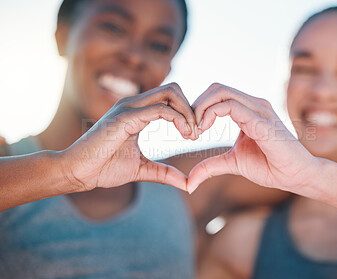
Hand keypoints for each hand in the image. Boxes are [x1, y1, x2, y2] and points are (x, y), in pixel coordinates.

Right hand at [59, 83, 197, 191]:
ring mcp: (128, 107)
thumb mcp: (141, 169)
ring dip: (187, 112)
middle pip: (173, 89)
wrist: (78, 172)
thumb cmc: (104, 168)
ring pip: (169, 93)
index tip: (195, 134)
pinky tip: (184, 134)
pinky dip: (178, 119)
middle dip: (191, 107)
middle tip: (197, 132)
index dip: (187, 112)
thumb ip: (164, 173)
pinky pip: (160, 110)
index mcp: (136, 112)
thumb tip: (186, 183)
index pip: (169, 98)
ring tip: (192, 134)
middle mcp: (133, 104)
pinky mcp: (125, 117)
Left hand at [187, 83, 317, 193]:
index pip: (218, 94)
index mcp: (248, 110)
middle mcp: (254, 104)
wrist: (298, 176)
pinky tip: (204, 130)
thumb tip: (189, 181)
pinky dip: (211, 114)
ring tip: (196, 130)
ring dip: (201, 108)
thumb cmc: (271, 166)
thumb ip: (211, 166)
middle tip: (190, 129)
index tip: (192, 131)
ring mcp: (259, 110)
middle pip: (217, 88)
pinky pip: (231, 106)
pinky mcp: (261, 122)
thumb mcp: (233, 163)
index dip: (199, 108)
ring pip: (221, 92)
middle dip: (197, 104)